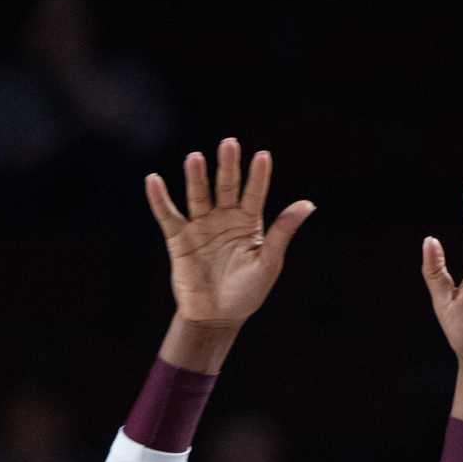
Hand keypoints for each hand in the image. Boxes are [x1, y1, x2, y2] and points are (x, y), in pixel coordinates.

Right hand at [146, 139, 313, 369]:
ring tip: (195, 157)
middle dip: (227, 166)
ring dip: (196, 177)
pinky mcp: (178, 239)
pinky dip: (159, 199)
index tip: (263, 156)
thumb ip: (282, 232)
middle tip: (229, 143)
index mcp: (248, 223)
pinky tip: (154, 180)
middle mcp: (224, 218)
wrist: (217, 318)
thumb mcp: (269, 263)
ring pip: (198, 195)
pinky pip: (168, 215)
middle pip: (225, 186)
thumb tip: (308, 204)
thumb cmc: (247, 292)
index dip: (258, 176)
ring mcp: (200, 226)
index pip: (255, 193)